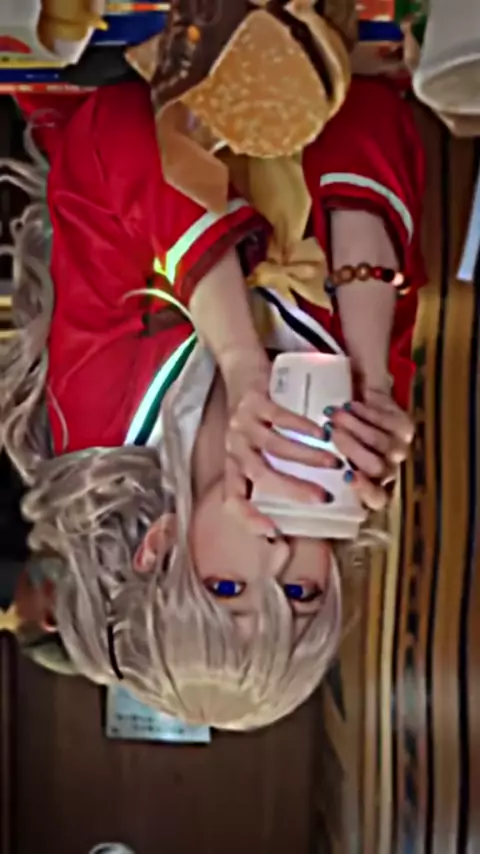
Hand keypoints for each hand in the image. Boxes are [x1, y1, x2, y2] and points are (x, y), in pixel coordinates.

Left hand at [222, 364, 339, 536]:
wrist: (241, 369)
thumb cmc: (257, 417)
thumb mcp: (258, 447)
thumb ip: (277, 470)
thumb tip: (313, 500)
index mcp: (234, 464)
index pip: (233, 499)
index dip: (248, 519)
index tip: (275, 533)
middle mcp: (234, 446)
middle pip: (259, 475)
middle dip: (292, 490)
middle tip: (324, 498)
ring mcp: (242, 423)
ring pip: (273, 446)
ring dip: (305, 458)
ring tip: (334, 463)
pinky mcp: (253, 400)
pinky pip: (279, 416)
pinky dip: (303, 427)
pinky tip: (323, 434)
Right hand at [326, 389, 414, 510]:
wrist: (369, 408)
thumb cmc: (347, 438)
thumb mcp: (336, 455)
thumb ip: (329, 463)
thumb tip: (313, 465)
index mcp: (375, 488)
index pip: (376, 498)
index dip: (363, 489)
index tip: (345, 476)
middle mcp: (390, 472)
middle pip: (376, 466)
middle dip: (351, 448)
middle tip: (331, 433)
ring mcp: (400, 450)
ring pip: (379, 441)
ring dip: (354, 426)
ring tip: (334, 415)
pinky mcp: (405, 427)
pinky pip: (384, 420)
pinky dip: (364, 412)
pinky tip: (349, 406)